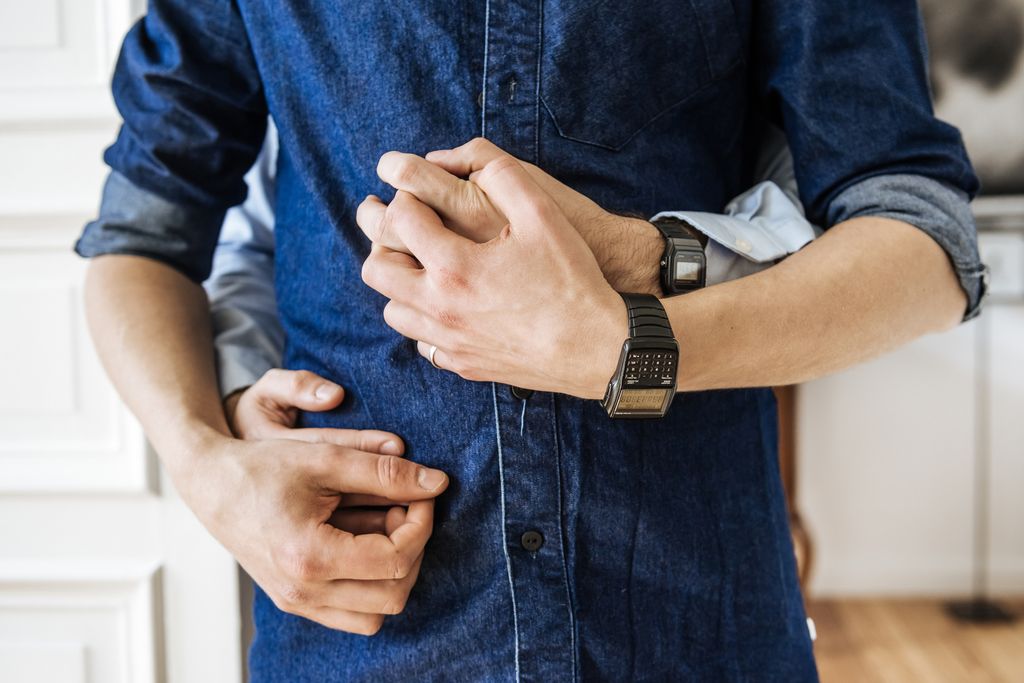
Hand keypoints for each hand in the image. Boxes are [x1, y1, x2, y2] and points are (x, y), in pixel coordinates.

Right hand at [183, 369, 449, 635]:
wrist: (210, 483)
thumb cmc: (262, 466)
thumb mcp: (327, 459)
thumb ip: (386, 473)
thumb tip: (438, 484)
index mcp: (310, 557)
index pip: (396, 559)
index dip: (422, 524)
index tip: (420, 493)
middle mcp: (303, 591)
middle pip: (394, 595)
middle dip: (413, 549)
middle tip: (406, 509)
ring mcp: (297, 601)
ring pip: (375, 615)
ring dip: (394, 574)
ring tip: (387, 528)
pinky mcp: (294, 600)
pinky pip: (351, 615)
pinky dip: (371, 586)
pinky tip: (366, 544)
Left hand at [357, 157, 627, 398]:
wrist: (597, 347)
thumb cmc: (572, 280)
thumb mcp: (544, 215)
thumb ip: (502, 176)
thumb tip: (466, 163)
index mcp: (455, 265)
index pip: (400, 219)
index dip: (403, 196)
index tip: (415, 191)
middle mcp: (441, 306)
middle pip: (378, 269)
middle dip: (380, 239)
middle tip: (394, 223)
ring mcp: (449, 340)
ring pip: (392, 310)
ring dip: (399, 283)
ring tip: (420, 265)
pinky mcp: (462, 363)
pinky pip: (421, 342)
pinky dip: (423, 320)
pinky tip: (445, 305)